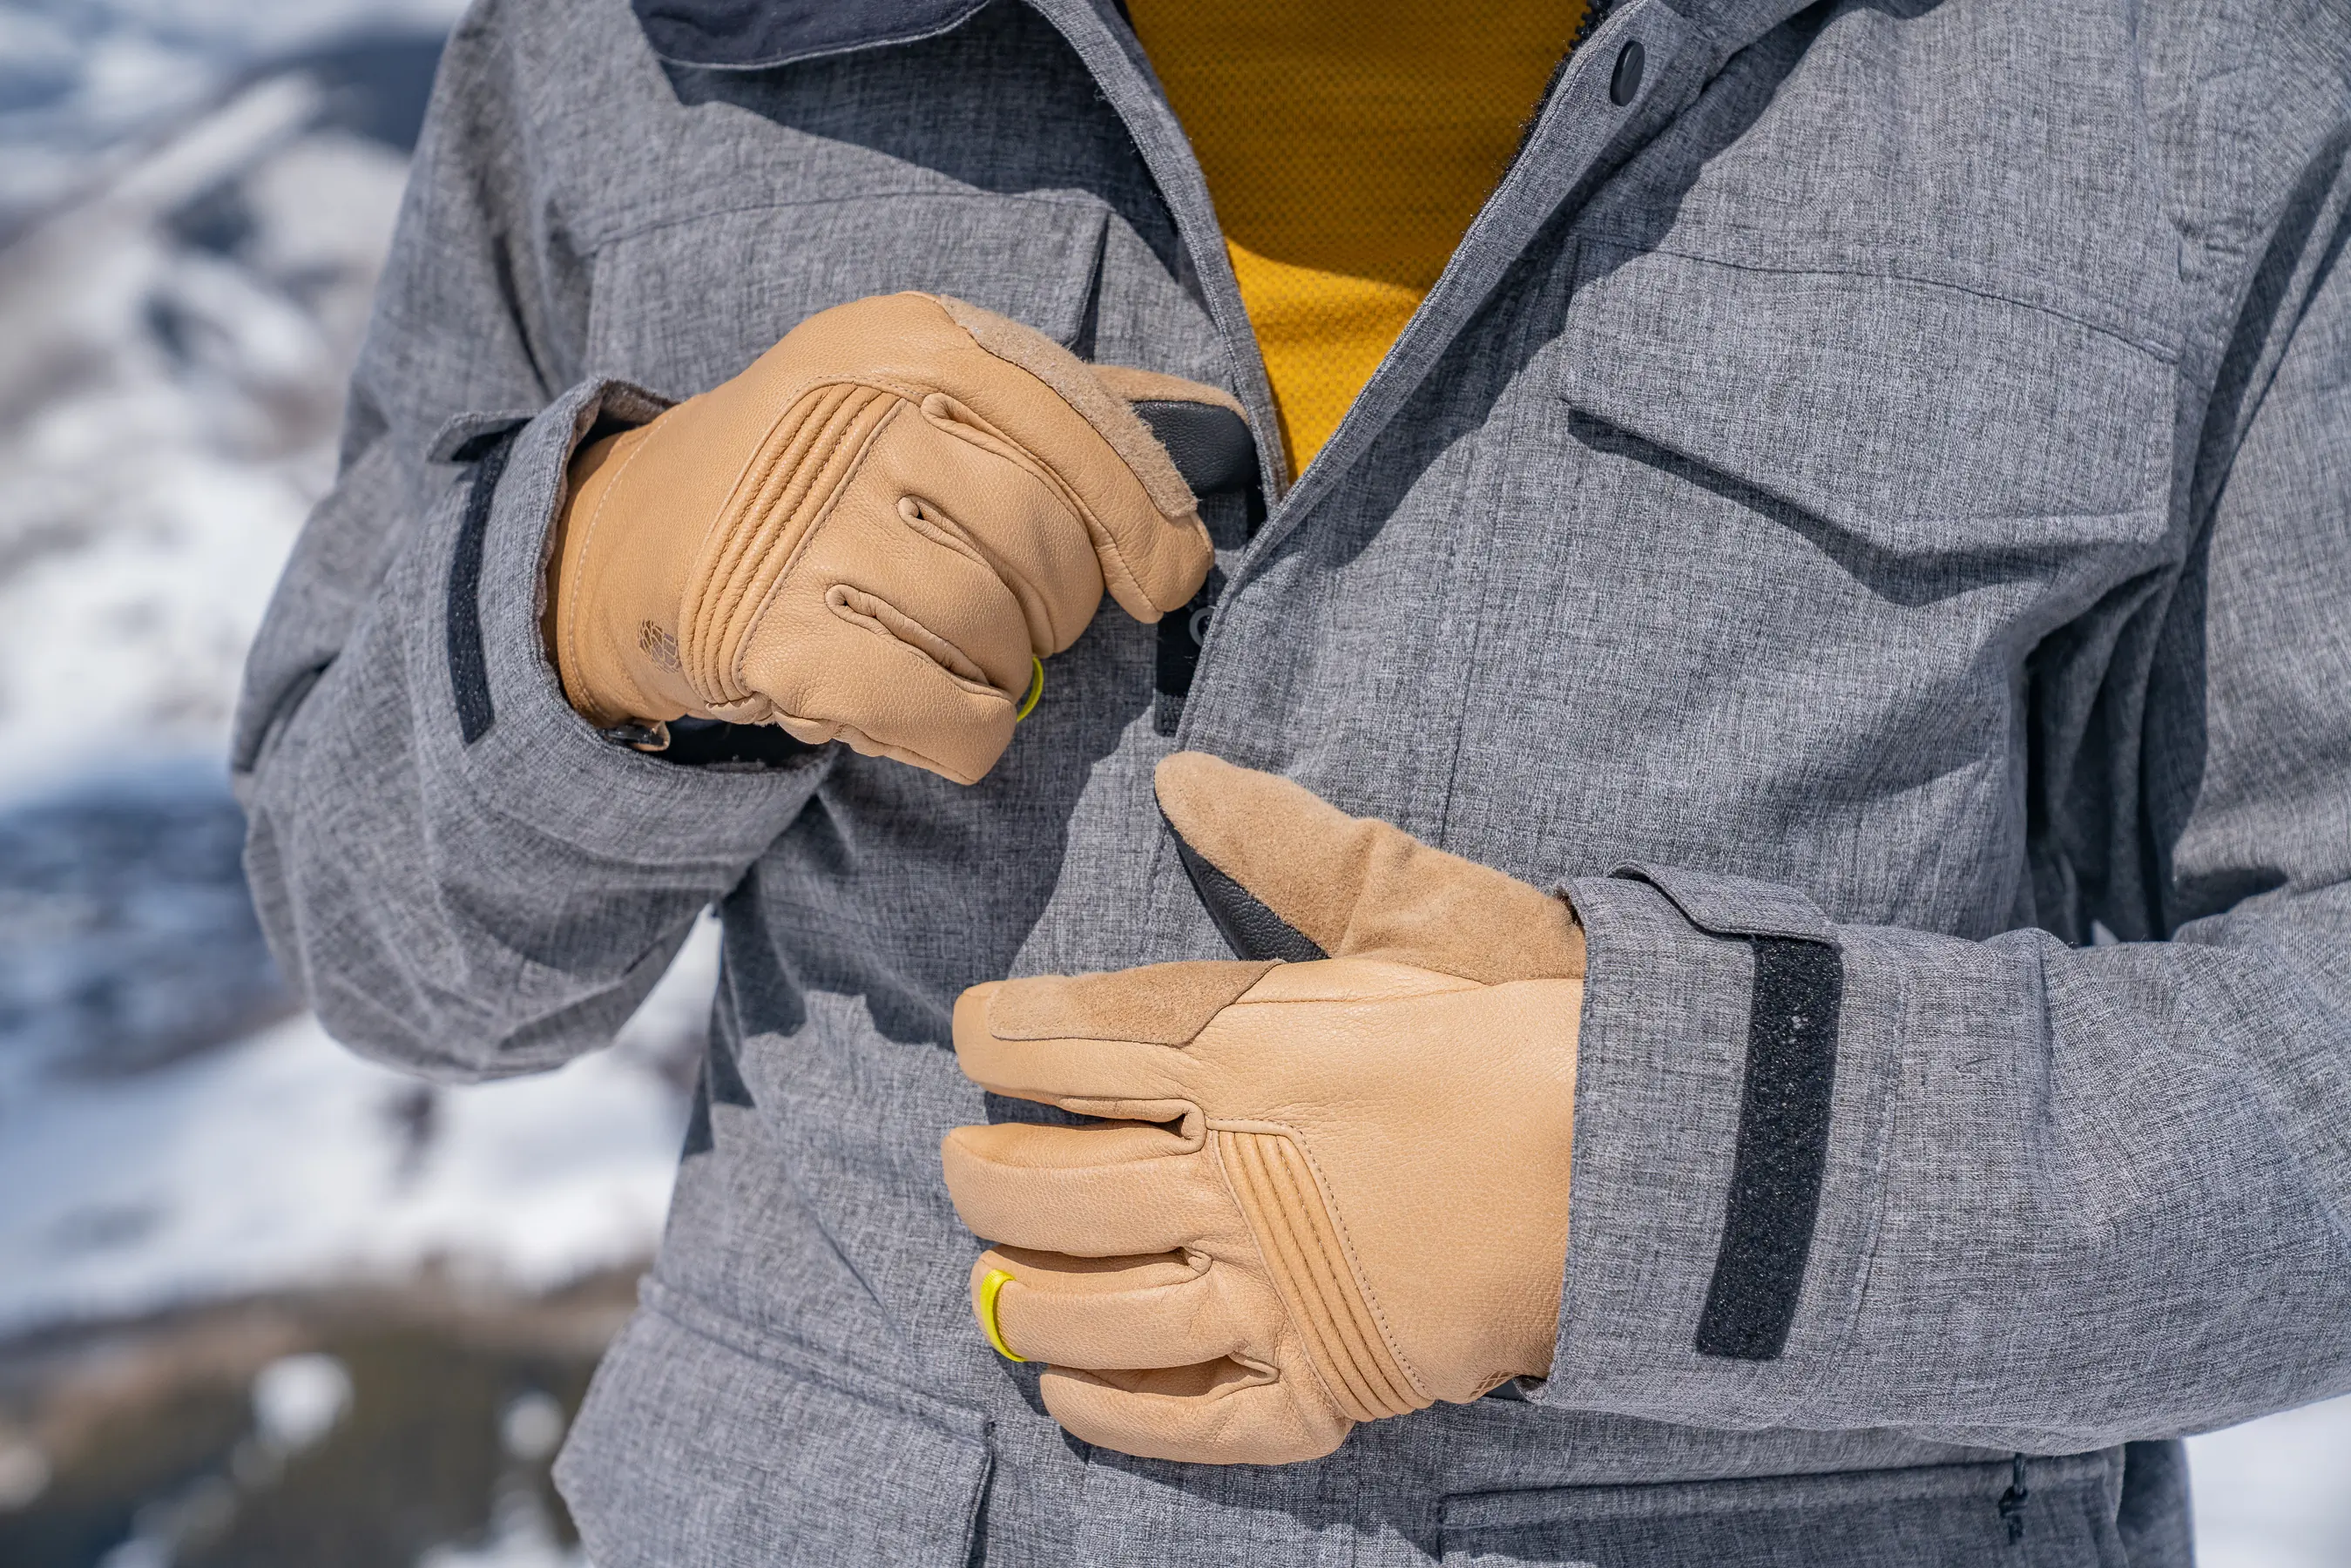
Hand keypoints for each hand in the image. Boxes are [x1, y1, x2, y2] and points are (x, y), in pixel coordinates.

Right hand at [546, 293, 1224, 782]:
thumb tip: (1216, 422)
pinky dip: (969, 736)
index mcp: (907, 339)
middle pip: (1043, 538)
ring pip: (997, 633)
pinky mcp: (775, 640)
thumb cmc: (826, 472)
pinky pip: (949, 715)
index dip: (1146, 511)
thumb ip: (1056, 405)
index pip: (1075, 418)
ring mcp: (807, 529)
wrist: (640, 538)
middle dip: (1061, 605)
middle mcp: (853, 416)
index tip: (1167, 577)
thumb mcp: (919, 388)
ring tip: (955, 654)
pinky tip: (940, 713)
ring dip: (1004, 671)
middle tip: (1023, 621)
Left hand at [941, 752, 1585, 1463]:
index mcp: (1235, 1046)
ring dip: (1018, 1291)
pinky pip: (1185, 1419)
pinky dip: (1111, 1409)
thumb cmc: (1529, 1013)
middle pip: (1041, 1184)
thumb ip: (1282, 842)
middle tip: (963, 1159)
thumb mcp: (1408, 901)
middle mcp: (1229, 1174)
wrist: (1649, 1148)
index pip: (1056, 1043)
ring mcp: (1272, 1291)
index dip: (995, 1038)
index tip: (976, 1037)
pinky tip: (1065, 1389)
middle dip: (977, 1171)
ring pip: (1088, 1308)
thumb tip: (1180, 774)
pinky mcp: (1327, 1382)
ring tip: (994, 1273)